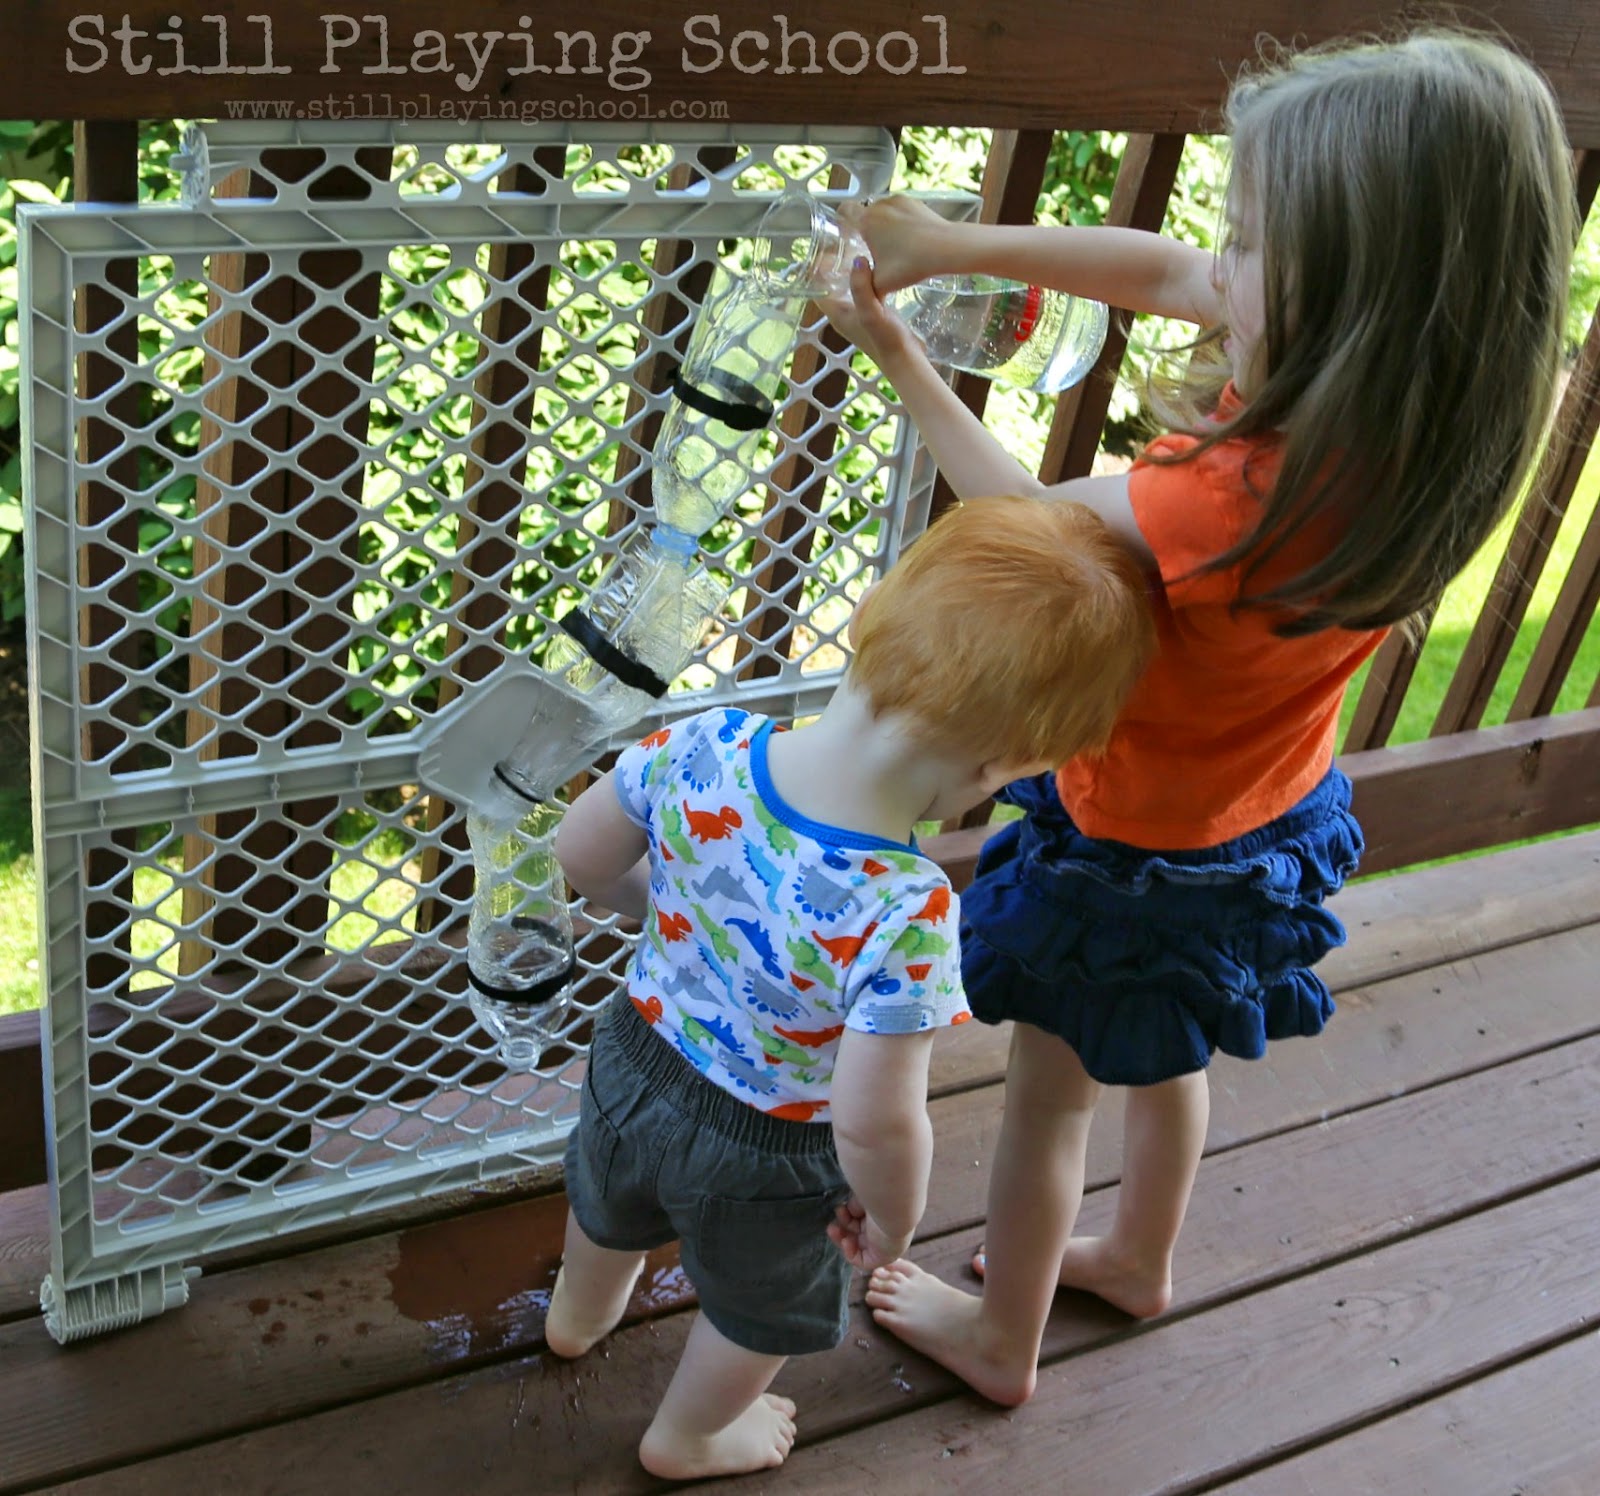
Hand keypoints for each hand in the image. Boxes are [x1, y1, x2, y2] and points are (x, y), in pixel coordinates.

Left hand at [818, 256, 919, 370]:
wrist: (905, 360)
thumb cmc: (886, 340)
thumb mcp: (872, 312)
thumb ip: (861, 288)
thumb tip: (857, 260)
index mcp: (836, 314)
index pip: (817, 288)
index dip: (816, 269)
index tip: (823, 247)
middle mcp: (843, 314)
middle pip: (832, 285)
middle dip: (834, 266)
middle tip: (842, 241)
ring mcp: (858, 315)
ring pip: (848, 287)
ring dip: (850, 271)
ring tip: (857, 248)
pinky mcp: (872, 314)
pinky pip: (863, 291)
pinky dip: (864, 278)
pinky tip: (875, 267)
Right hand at [827, 1197, 913, 1271]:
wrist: (893, 1203)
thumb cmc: (879, 1193)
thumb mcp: (863, 1196)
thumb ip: (855, 1204)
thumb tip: (849, 1210)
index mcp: (882, 1211)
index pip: (862, 1218)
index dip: (848, 1215)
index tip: (841, 1208)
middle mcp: (884, 1227)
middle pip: (858, 1231)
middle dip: (843, 1225)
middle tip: (833, 1220)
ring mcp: (884, 1243)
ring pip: (857, 1245)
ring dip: (842, 1237)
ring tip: (833, 1229)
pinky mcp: (882, 1257)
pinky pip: (862, 1261)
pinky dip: (850, 1252)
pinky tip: (846, 1240)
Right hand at [837, 195, 953, 293]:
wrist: (946, 248)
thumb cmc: (911, 264)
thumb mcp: (882, 284)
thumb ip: (866, 288)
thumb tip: (860, 294)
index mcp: (867, 221)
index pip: (844, 209)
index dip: (842, 220)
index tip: (846, 231)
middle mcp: (881, 205)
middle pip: (865, 211)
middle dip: (865, 226)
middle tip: (870, 245)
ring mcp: (900, 201)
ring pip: (883, 209)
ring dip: (883, 222)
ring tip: (891, 243)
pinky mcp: (916, 202)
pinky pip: (900, 209)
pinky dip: (899, 220)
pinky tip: (907, 238)